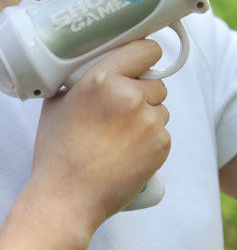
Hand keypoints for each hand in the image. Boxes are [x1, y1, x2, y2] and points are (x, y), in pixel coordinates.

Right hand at [26, 40, 170, 232]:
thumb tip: (99, 65)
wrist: (66, 200)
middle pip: (156, 82)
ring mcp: (149, 120)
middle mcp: (130, 96)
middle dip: (143, 94)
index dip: (146, 56)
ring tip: (121, 138)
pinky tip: (128, 152)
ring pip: (161, 107)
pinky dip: (151, 140)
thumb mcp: (59, 104)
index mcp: (103, 79)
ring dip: (148, 117)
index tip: (144, 62)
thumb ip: (82, 79)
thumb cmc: (59, 154)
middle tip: (120, 114)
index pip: (146, 49)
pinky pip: (164, 131)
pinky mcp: (161, 143)